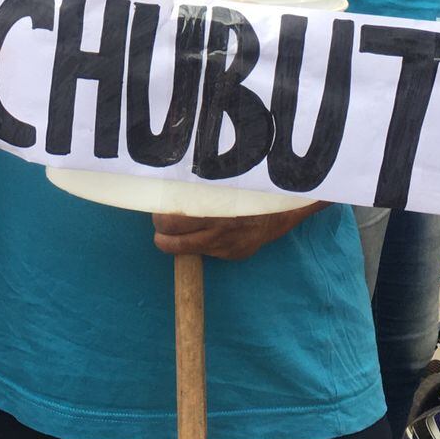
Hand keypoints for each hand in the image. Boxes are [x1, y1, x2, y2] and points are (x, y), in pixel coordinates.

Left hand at [152, 205, 322, 260]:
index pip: (172, 220)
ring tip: (171, 231)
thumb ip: (199, 189)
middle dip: (161, 229)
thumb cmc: (246, 190)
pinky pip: (206, 252)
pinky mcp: (232, 255)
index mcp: (213, 207)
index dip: (159, 217)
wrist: (282, 209)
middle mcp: (217, 229)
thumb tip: (169, 188)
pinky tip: (202, 232)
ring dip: (172, 241)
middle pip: (172, 237)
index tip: (156, 211)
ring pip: (184, 249)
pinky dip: (199, 243)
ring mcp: (224, 245)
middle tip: (161, 219)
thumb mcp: (222, 183)